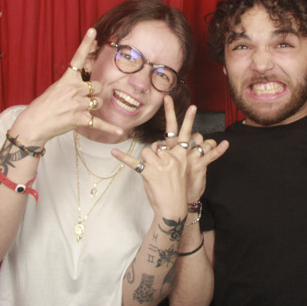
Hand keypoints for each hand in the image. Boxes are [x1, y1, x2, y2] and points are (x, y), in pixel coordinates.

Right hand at [12, 28, 126, 147]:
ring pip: (98, 103)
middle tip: (85, 99)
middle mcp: (75, 89)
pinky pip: (100, 123)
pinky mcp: (81, 119)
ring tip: (80, 112)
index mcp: (68, 79)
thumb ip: (71, 86)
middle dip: (95, 93)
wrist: (35, 124)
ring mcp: (79, 104)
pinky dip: (110, 128)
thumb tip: (87, 90)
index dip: (86, 43)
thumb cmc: (43, 107)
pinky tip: (119, 132)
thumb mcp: (55, 90)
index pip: (78, 58)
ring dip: (94, 107)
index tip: (93, 31)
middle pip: (98, 87)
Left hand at [112, 97, 225, 223]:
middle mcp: (171, 157)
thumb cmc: (177, 190)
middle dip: (170, 113)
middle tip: (168, 97)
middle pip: (162, 139)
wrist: (173, 208)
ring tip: (154, 174)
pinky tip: (114, 152)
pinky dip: (123, 158)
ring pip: (147, 150)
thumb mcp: (181, 171)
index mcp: (181, 157)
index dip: (188, 120)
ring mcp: (160, 164)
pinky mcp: (148, 172)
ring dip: (147, 160)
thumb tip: (159, 147)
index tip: (192, 106)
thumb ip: (173, 156)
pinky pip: (132, 162)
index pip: (184, 135)